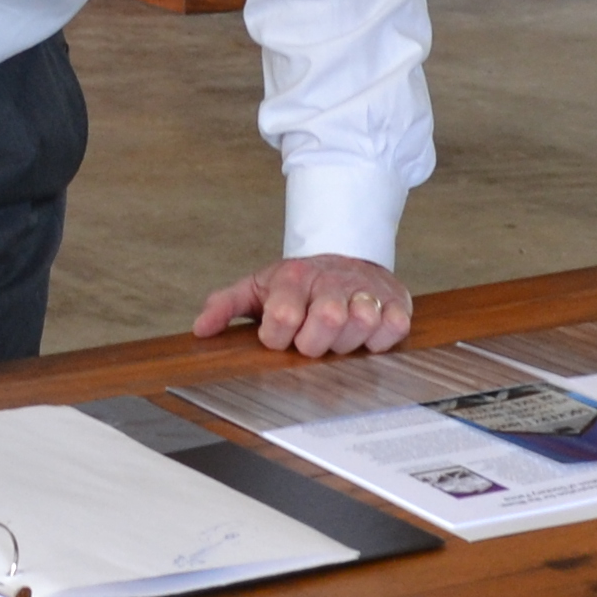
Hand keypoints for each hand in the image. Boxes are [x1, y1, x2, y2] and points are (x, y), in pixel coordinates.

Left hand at [194, 254, 412, 357]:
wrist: (345, 254)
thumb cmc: (298, 283)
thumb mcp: (257, 286)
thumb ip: (226, 305)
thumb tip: (201, 330)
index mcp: (294, 278)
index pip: (283, 315)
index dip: (277, 337)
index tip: (277, 337)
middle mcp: (331, 281)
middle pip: (327, 319)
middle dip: (315, 342)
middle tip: (310, 342)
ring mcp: (366, 290)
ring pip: (363, 321)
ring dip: (347, 342)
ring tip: (337, 339)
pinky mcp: (395, 300)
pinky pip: (395, 326)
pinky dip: (381, 339)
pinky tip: (366, 337)